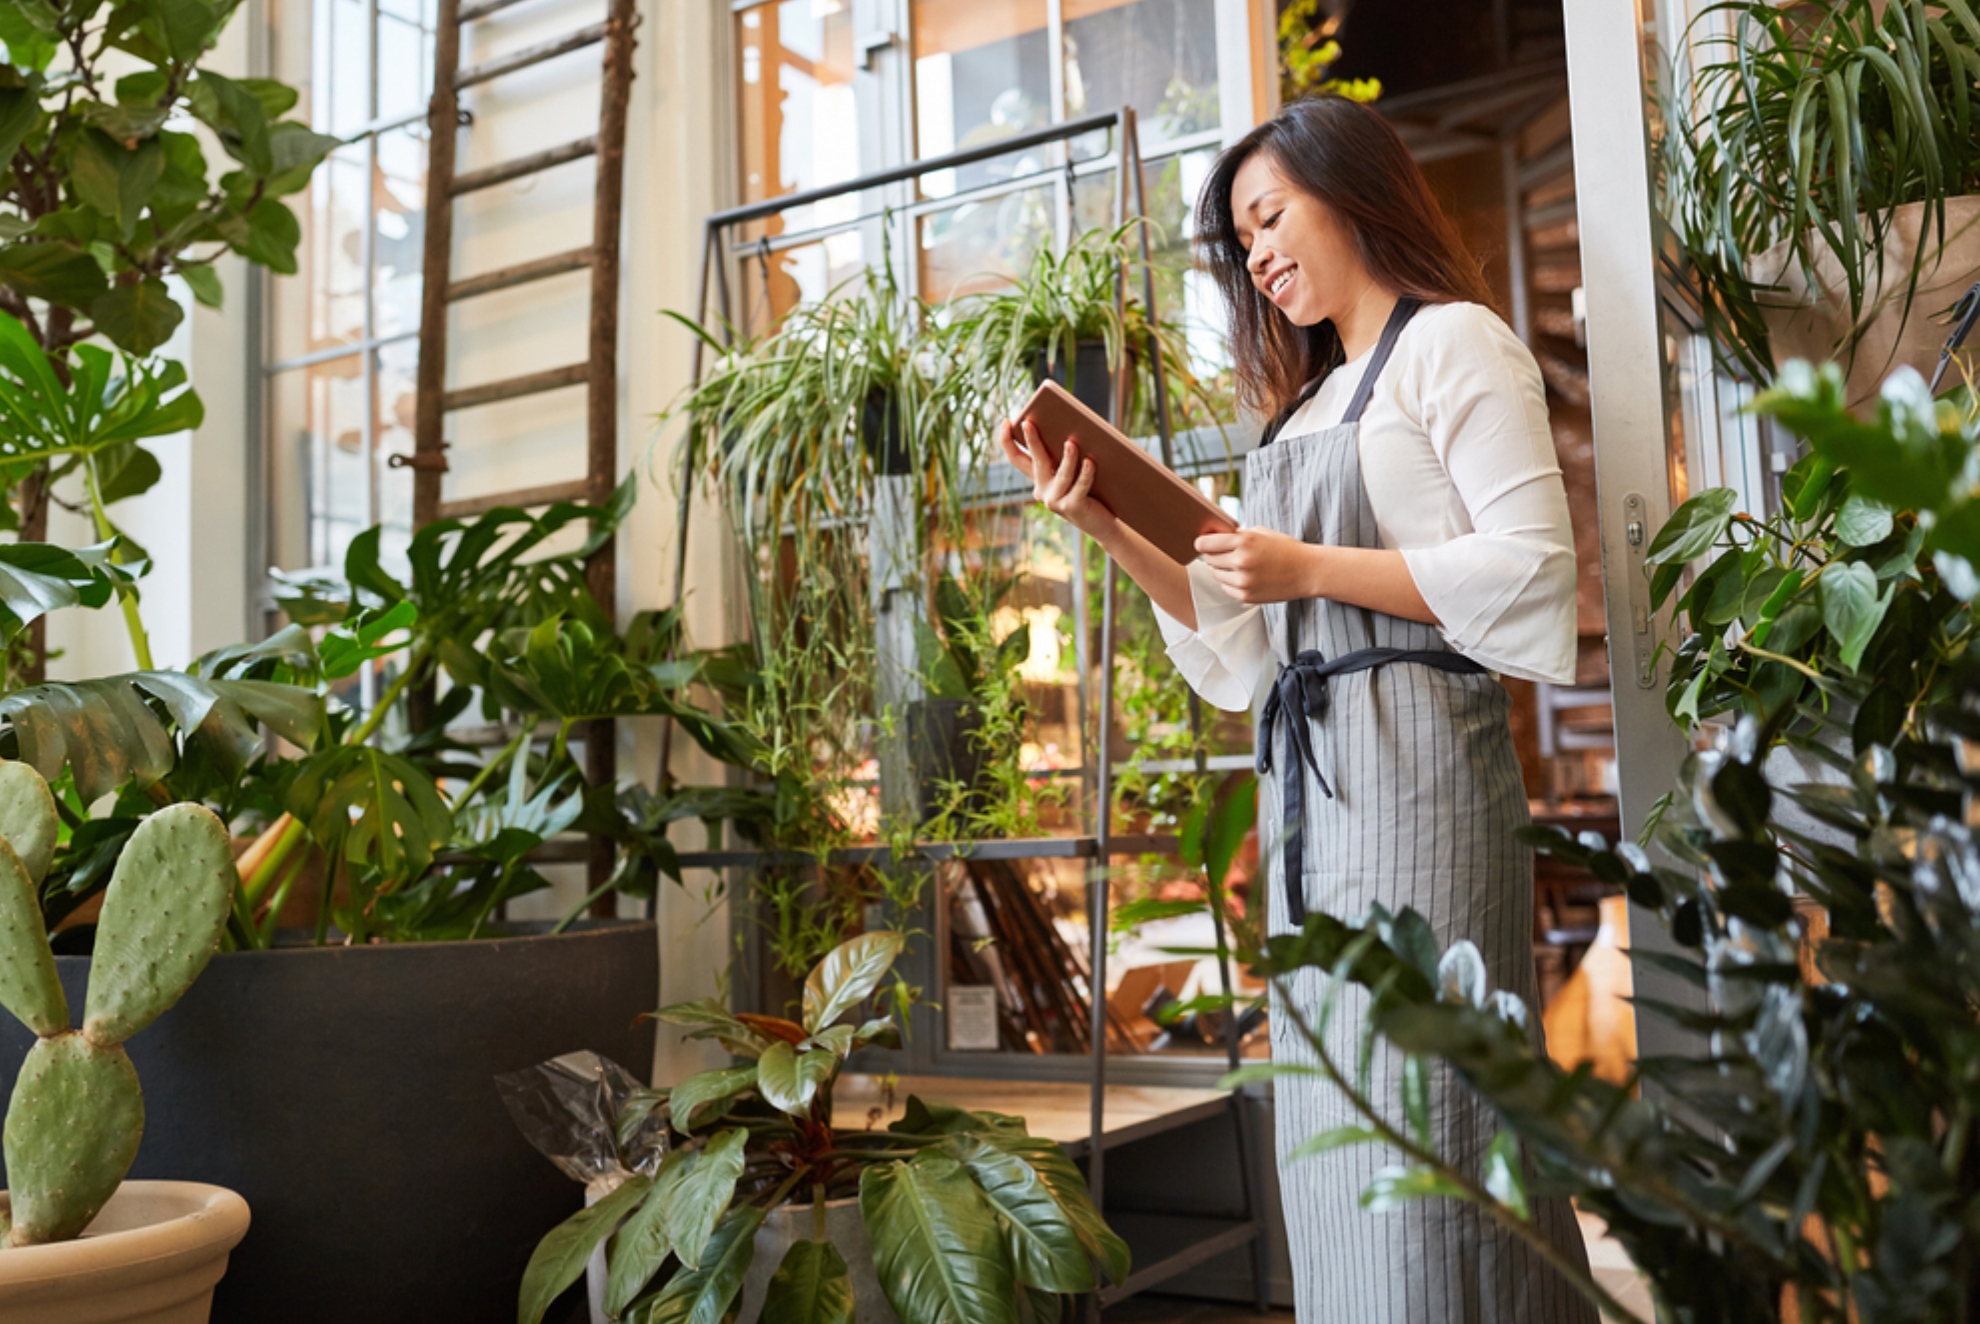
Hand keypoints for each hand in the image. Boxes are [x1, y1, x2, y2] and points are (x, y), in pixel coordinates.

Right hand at [998, 418, 1118, 542]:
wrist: (1101, 522)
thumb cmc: (1090, 491)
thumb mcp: (1073, 471)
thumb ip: (1066, 454)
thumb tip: (1071, 431)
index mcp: (1039, 477)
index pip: (1017, 458)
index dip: (1007, 441)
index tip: (1006, 422)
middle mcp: (1042, 489)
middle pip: (1036, 462)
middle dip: (1032, 441)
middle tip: (1028, 423)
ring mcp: (1055, 500)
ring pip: (1062, 475)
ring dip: (1067, 458)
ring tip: (1071, 442)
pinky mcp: (1071, 507)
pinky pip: (1079, 487)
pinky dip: (1086, 474)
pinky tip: (1090, 462)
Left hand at [1195, 528, 1323, 603]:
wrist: (1307, 571)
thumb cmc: (1285, 548)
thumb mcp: (1261, 533)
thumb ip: (1237, 534)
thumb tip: (1212, 537)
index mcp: (1244, 541)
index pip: (1205, 543)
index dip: (1202, 543)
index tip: (1202, 544)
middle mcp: (1241, 561)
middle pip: (1208, 559)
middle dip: (1214, 555)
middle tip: (1224, 554)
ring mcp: (1243, 581)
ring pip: (1216, 574)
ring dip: (1223, 569)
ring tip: (1240, 565)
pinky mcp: (1246, 596)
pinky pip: (1226, 588)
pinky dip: (1231, 583)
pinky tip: (1246, 576)